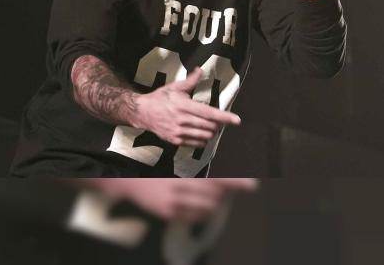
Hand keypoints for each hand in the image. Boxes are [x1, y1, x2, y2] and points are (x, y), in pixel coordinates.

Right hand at [90, 178, 258, 222]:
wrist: (131, 181)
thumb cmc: (161, 172)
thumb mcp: (180, 168)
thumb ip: (202, 175)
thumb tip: (226, 185)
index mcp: (186, 174)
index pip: (218, 179)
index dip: (237, 182)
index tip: (253, 185)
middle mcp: (181, 188)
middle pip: (216, 195)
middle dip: (224, 191)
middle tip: (226, 186)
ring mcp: (174, 204)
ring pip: (207, 206)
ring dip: (214, 201)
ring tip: (207, 192)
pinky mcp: (168, 214)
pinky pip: (195, 216)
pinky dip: (202, 210)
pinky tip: (198, 202)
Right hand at [133, 68, 240, 146]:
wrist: (143, 113)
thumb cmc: (160, 98)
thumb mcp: (175, 87)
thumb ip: (190, 81)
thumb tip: (200, 70)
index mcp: (184, 105)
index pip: (209, 113)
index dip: (224, 117)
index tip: (237, 120)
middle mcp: (182, 120)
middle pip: (210, 126)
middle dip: (218, 124)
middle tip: (218, 119)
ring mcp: (179, 132)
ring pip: (205, 136)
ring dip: (212, 132)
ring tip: (210, 126)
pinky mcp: (176, 141)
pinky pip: (196, 144)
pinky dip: (203, 139)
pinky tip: (201, 133)